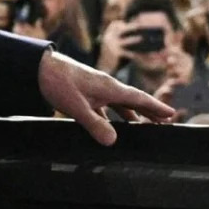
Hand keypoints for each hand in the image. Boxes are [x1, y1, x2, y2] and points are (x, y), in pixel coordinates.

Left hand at [38, 51, 175, 146]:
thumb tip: (113, 140)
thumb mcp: (76, 107)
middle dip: (148, 112)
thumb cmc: (58, 82)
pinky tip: (109, 126)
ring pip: (118, 104)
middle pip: (133, 101)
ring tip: (141, 126)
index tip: (171, 114)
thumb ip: (95, 124)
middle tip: (164, 122)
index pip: (139, 98)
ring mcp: (95, 89)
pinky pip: (104, 107)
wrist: (37, 68)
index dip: (155, 108)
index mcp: (109, 88)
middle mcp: (106, 87)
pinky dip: (111, 116)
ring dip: (131, 115)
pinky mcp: (84, 93)